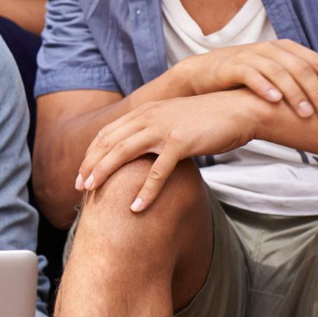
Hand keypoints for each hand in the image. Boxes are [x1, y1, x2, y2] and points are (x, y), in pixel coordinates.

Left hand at [75, 90, 261, 207]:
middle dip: (90, 165)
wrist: (239, 109)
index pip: (107, 133)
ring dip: (104, 173)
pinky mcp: (181, 143)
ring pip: (123, 153)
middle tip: (78, 186)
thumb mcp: (174, 120)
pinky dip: (145, 191)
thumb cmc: (208, 119)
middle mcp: (149, 117)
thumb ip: (155, 130)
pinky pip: (157, 171)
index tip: (82, 172)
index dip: (91, 153)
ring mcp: (163, 129)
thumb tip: (141, 149)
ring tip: (92, 193)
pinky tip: (135, 207)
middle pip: (109, 143)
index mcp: (145, 112)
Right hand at [171, 39, 317, 119]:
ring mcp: (250, 56)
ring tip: (306, 113)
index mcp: (284, 49)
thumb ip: (296, 80)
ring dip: (295, 94)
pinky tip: (274, 101)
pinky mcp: (231, 66)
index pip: (316, 61)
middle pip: (301, 68)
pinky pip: (251, 75)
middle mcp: (270, 49)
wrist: (202, 74)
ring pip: (279, 72)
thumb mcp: (273, 74)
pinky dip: (264, 87)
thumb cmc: (242, 78)